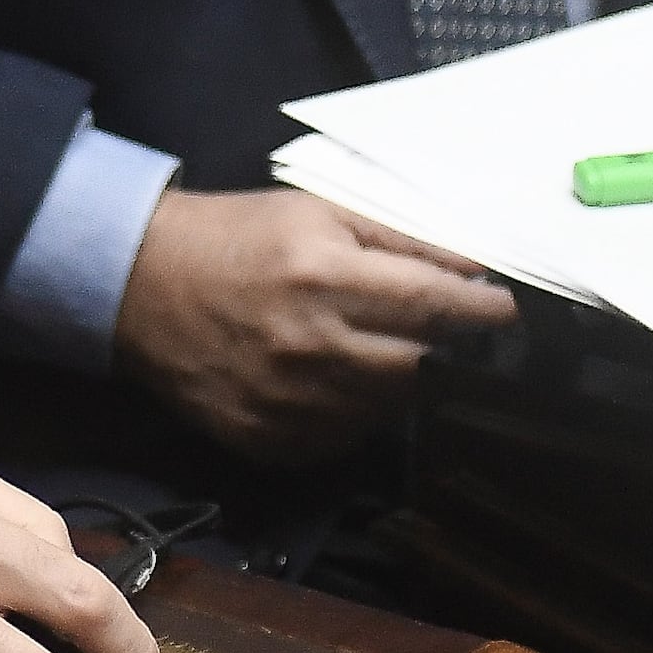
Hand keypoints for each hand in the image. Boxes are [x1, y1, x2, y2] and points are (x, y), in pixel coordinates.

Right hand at [114, 188, 515, 463]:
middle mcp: (308, 345)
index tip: (511, 312)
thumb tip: (476, 266)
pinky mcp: (266, 439)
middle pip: (418, 366)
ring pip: (385, 409)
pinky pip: (341, 439)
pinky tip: (347, 381)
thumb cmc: (240, 236)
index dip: (481, 312)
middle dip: (451, 352)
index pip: (431, 304)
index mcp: (323, 276)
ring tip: (395, 351)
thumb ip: (402, 239)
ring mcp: (285, 402)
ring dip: (405, 383)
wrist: (141, 285)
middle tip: (464, 339)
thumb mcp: (320, 212)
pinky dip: (358, 413)